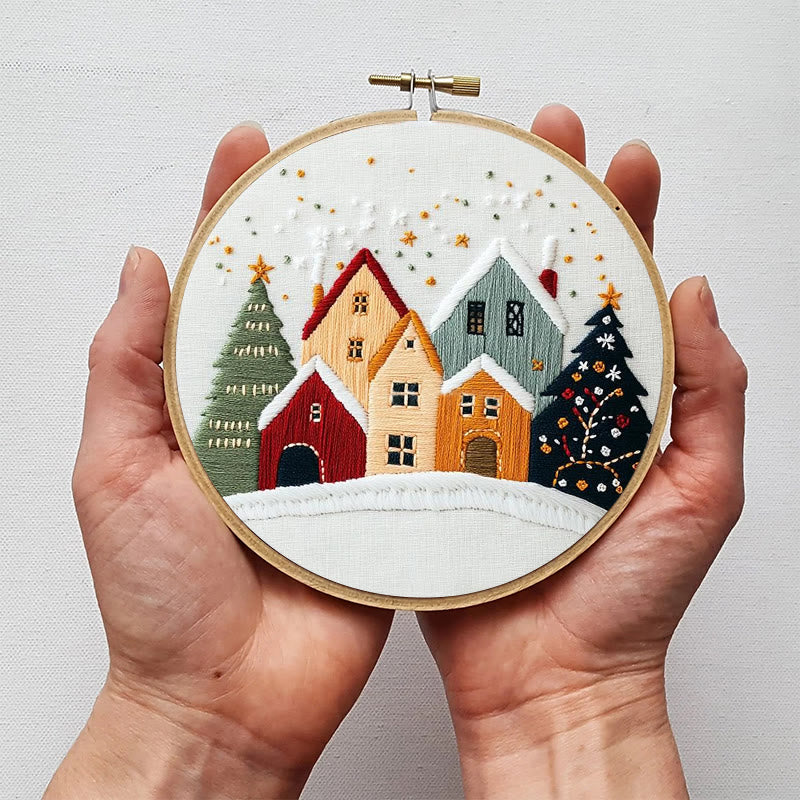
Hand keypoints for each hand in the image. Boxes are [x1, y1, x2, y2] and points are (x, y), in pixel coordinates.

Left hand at [46, 123, 392, 799]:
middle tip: (364, 175)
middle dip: (332, 237)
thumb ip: (126, 371)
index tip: (253, 150)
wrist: (232, 699)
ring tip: (424, 237)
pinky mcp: (384, 493)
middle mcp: (280, 413)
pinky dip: (431, 387)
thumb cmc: (162, 598)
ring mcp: (338, 451)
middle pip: (308, 309)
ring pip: (367, 361)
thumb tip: (142, 266)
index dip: (234, 212)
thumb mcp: (116, 472)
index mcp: (212, 399)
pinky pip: (409, 431)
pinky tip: (457, 343)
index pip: (222, 287)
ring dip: (392, 302)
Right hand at [419, 106, 746, 798]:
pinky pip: (426, 388)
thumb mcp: (703, 492)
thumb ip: (712, 395)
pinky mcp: (437, 454)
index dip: (624, 218)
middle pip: (545, 284)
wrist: (547, 675)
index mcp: (616, 397)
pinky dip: (415, 338)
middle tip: (537, 142)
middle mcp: (550, 397)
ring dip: (472, 255)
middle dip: (546, 206)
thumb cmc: (629, 596)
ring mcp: (488, 422)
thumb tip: (698, 293)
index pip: (624, 289)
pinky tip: (403, 290)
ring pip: (479, 324)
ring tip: (464, 190)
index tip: (618, 161)